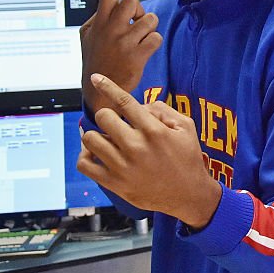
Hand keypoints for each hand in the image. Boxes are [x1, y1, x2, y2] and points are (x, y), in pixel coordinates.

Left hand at [78, 73, 220, 228]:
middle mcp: (136, 147)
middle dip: (108, 115)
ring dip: (96, 134)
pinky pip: (84, 164)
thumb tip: (139, 105)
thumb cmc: (188, 158)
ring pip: (90, 139)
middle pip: (103, 117)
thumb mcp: (186, 127)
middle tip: (116, 124)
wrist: (189, 194)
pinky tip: (96, 153)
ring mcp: (122, 166)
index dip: (106, 86)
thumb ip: (162, 110)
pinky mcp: (114, 183)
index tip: (95, 78)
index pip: (123, 101)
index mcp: (153, 130)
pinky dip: (85, 155)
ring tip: (107, 139)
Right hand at [80, 0, 162, 113]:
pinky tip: (142, 53)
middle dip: (139, 11)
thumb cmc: (96, 60)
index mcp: (99, 20)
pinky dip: (152, 44)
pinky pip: (155, 37)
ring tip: (137, 42)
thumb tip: (109, 5)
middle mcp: (110, 27)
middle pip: (135, 1)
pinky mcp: (137, 54)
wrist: (100, 89)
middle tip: (133, 26)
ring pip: (150, 19)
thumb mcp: (87, 37)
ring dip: (148, 29)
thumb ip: (98, 18)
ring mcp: (124, 40)